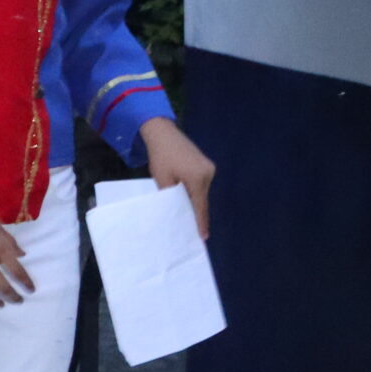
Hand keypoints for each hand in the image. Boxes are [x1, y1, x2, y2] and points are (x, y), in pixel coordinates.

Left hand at [140, 118, 214, 238]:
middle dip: (196, 213)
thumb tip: (175, 211)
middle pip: (202, 199)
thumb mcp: (163, 180)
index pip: (200, 206)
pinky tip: (187, 199)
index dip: (200, 222)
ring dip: (194, 202)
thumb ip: (171, 197)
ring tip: (187, 216)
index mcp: (198, 178)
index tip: (202, 237)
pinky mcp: (205, 164)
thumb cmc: (161, 157)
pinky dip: (194, 192)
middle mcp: (208, 173)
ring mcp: (209, 168)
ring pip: (201, 192)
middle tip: (192, 230)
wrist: (163, 134)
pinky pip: (201, 184)